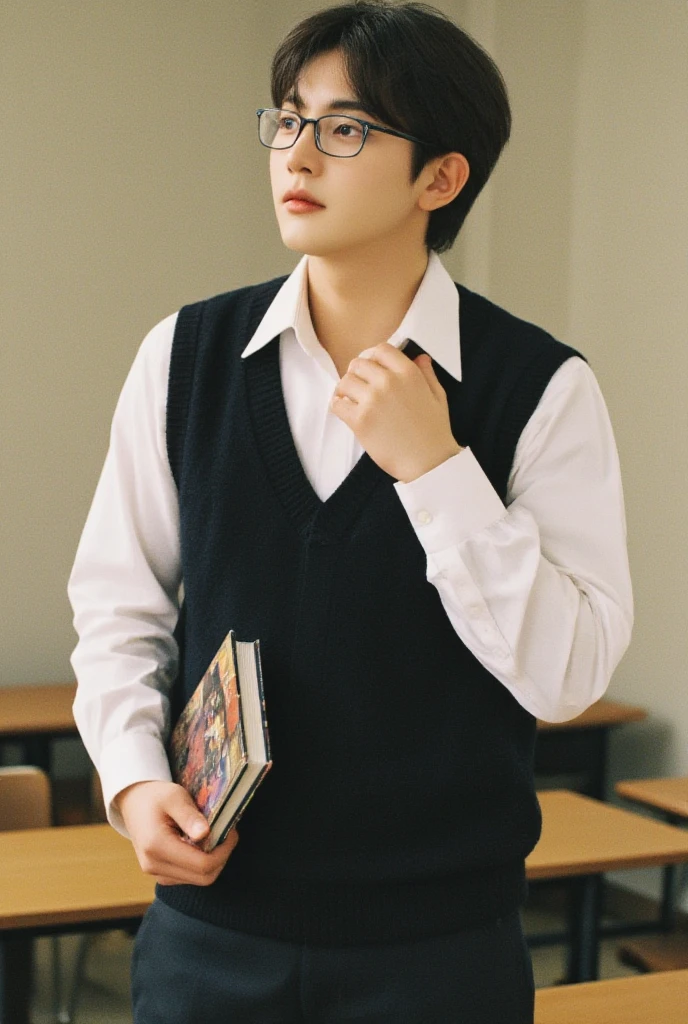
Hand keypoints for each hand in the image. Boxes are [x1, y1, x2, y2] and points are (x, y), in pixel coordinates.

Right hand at [115, 780, 238, 885]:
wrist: (134, 802)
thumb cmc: (155, 796)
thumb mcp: (174, 797)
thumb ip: (190, 816)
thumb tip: (205, 834)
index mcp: (157, 846)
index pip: (202, 864)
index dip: (224, 851)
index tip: (231, 831)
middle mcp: (154, 866)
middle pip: (204, 877)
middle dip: (221, 857)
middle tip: (227, 834)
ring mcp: (156, 873)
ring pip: (198, 880)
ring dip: (213, 861)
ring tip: (214, 837)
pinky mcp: (161, 874)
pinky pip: (189, 877)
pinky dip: (201, 864)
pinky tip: (201, 844)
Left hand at [330, 344, 462, 482]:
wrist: (428, 462)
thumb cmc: (434, 432)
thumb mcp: (438, 396)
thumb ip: (427, 374)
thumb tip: (420, 357)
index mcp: (408, 373)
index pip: (381, 349)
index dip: (373, 357)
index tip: (372, 367)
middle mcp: (388, 382)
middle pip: (358, 364)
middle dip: (357, 373)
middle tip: (359, 386)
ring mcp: (372, 400)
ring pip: (345, 381)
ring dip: (345, 389)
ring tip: (350, 399)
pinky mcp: (360, 420)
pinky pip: (337, 404)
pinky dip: (338, 405)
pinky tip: (346, 411)